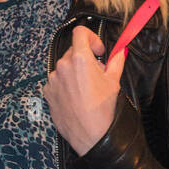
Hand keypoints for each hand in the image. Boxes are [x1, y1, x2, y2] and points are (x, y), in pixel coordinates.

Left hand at [41, 24, 126, 156]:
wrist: (90, 135)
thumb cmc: (102, 110)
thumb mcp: (114, 81)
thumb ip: (116, 60)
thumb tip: (121, 50)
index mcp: (80, 59)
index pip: (80, 32)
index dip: (91, 38)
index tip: (97, 50)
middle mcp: (63, 66)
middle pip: (73, 51)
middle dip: (85, 59)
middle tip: (96, 73)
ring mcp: (53, 80)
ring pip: (65, 67)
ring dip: (75, 72)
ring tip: (86, 89)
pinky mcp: (48, 93)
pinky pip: (57, 82)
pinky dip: (66, 84)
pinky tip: (76, 97)